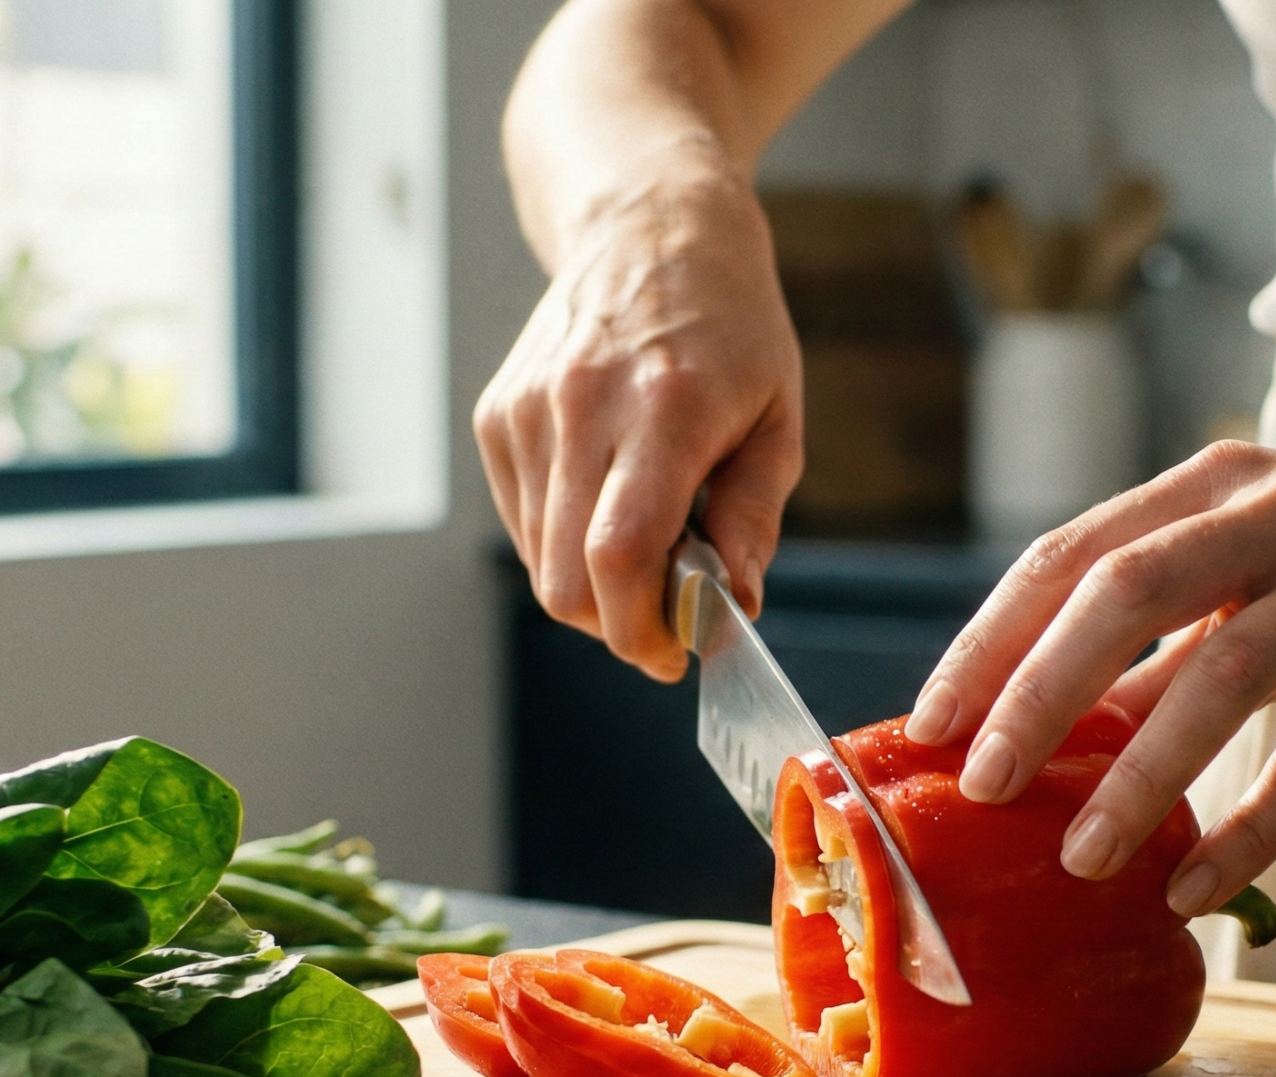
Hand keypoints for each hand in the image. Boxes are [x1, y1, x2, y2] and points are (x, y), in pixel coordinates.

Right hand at [475, 169, 802, 680]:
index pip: (619, 555)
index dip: (639, 628)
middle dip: (616, 625)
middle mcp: (582, 407)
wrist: (648, 225)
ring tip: (646, 541)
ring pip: (539, 560)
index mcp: (664, 408)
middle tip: (664, 617)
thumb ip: (754, 516)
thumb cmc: (731, 325)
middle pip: (566, 579)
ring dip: (592, 584)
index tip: (674, 652)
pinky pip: (522, 521)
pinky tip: (607, 500)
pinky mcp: (497, 416)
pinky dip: (563, 541)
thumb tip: (733, 603)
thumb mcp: (778, 415)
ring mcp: (527, 411)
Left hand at [902, 437, 1275, 915]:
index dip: (991, 639)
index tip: (928, 723)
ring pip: (1223, 672)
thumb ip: (1169, 619)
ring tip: (1078, 857)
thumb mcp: (1267, 551)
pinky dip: (1254, 828)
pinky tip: (1195, 888)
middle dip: (1037, 694)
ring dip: (1141, 773)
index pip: (1072, 553)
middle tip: (979, 785)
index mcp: (1217, 484)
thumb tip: (1047, 718)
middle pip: (1127, 592)